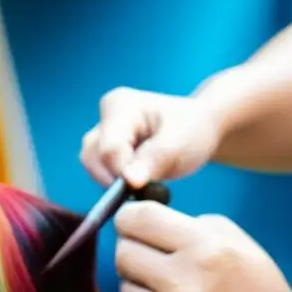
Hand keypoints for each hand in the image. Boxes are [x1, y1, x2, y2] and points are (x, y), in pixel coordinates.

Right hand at [80, 87, 222, 187]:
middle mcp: (105, 115)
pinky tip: (140, 179)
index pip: (109, 150)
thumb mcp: (180, 143)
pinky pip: (99, 171)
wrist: (199, 127)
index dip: (123, 174)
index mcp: (119, 105)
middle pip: (93, 157)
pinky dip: (116, 181)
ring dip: (115, 182)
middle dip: (116, 178)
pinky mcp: (103, 147)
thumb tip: (130, 180)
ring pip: (92, 166)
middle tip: (148, 185)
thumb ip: (154, 159)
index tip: (147, 186)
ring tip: (146, 179)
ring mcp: (102, 131)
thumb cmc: (192, 129)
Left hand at [113, 200, 291, 291]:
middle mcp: (181, 282)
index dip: (129, 217)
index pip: (140, 218)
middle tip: (151, 260)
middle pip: (123, 253)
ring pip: (126, 289)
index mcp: (203, 248)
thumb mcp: (240, 245)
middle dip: (133, 252)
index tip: (132, 224)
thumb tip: (152, 224)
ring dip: (142, 288)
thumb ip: (197, 227)